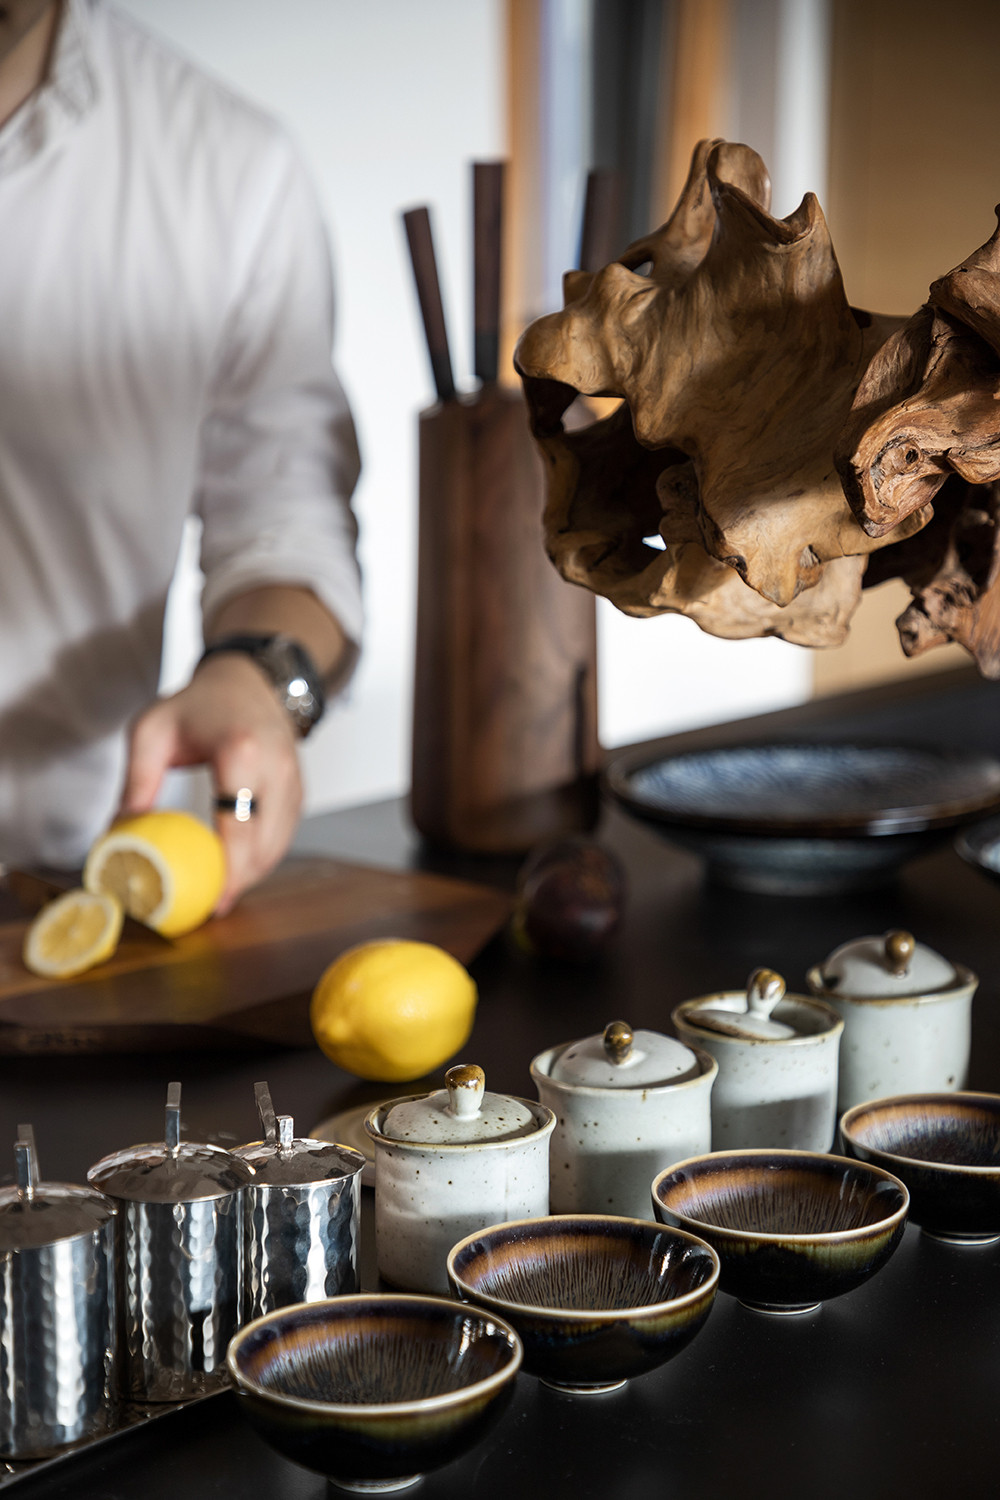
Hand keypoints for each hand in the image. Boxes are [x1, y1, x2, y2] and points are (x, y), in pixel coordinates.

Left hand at [120, 654, 302, 913]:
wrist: (248, 681)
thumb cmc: (199, 704)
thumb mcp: (152, 730)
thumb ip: (136, 780)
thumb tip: (119, 832)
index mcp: (240, 752)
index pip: (239, 823)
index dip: (230, 868)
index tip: (214, 899)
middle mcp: (275, 768)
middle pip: (264, 843)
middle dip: (240, 881)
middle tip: (210, 906)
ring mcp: (293, 781)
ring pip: (279, 845)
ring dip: (253, 874)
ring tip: (221, 894)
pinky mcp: (299, 792)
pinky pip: (284, 835)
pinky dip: (264, 858)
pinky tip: (238, 872)